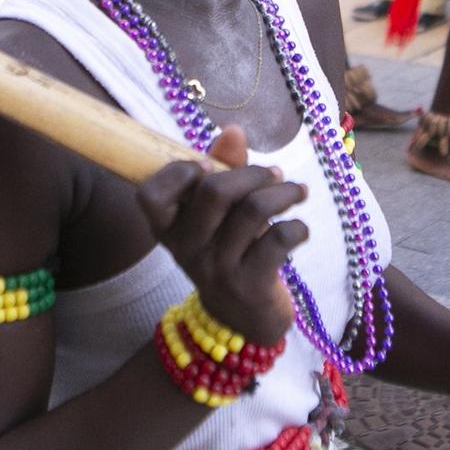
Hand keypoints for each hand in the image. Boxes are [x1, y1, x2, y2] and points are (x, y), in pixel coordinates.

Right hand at [133, 126, 300, 347]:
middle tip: (275, 174)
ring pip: (253, 210)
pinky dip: (298, 227)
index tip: (206, 164)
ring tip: (297, 192)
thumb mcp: (220, 215)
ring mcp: (218, 268)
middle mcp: (187, 249)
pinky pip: (279, 240)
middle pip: (214, 191)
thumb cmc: (230, 251)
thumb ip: (223, 169)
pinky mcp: (250, 284)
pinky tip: (299, 229)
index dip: (177, 172)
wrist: (243, 320)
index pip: (150, 196)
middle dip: (252, 173)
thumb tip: (232, 130)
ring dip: (283, 193)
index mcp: (169, 229)